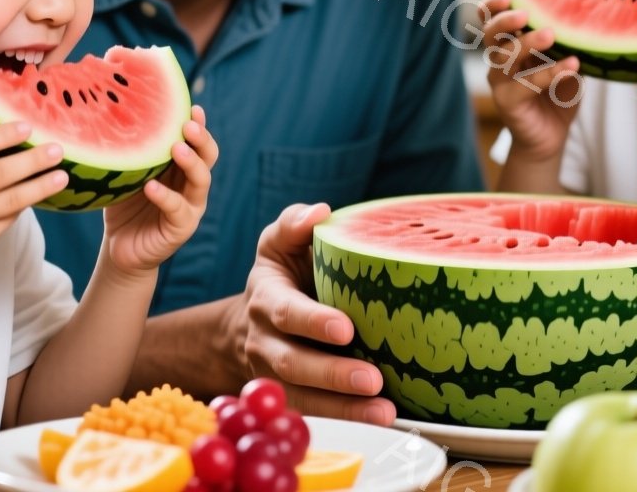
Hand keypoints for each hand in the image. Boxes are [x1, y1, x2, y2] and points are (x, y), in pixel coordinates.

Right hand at [0, 122, 69, 285]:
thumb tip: (2, 139)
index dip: (4, 134)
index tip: (28, 126)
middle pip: (0, 172)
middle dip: (34, 160)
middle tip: (57, 149)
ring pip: (11, 199)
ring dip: (40, 186)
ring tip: (61, 175)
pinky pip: (6, 221)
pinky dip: (22, 207)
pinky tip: (37, 196)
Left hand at [101, 105, 216, 274]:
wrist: (120, 249)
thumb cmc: (124, 206)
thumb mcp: (127, 175)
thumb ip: (132, 154)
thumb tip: (115, 118)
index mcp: (181, 169)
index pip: (197, 143)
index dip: (198, 125)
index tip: (192, 107)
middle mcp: (191, 186)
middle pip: (208, 158)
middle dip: (201, 139)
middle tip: (187, 125)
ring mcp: (190, 207)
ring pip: (200, 181)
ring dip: (190, 163)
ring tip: (176, 148)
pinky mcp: (181, 228)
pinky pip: (177, 209)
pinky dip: (165, 196)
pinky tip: (151, 187)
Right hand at [240, 203, 394, 424]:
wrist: (251, 322)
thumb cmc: (283, 274)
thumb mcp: (280, 242)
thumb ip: (294, 223)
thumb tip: (320, 212)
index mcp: (266, 299)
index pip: (287, 312)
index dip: (313, 322)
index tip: (346, 329)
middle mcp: (265, 342)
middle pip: (294, 365)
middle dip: (333, 375)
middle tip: (373, 379)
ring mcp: (274, 377)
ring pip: (303, 399)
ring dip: (344, 410)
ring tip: (384, 413)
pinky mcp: (289, 400)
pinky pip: (312, 416)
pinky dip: (345, 423)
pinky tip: (379, 423)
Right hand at [478, 0, 583, 160]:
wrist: (551, 135)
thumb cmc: (557, 92)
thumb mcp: (564, 60)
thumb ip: (567, 40)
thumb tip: (588, 12)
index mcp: (509, 43)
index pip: (490, 18)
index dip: (494, 5)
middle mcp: (499, 60)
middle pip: (490, 33)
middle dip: (504, 20)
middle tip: (525, 14)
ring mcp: (500, 81)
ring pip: (504, 57)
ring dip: (527, 43)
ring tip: (550, 35)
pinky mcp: (507, 102)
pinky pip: (525, 84)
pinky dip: (549, 73)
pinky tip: (572, 65)